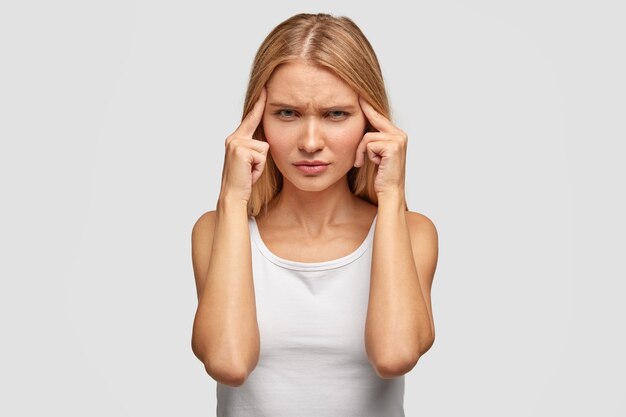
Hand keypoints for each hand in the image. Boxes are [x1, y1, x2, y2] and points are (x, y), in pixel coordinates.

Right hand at [219, 87, 268, 203]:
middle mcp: (233, 139)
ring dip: (260, 164)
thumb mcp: (250, 161)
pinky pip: (262, 156)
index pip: (251, 119)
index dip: (259, 104)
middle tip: (248, 171)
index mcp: (235, 139)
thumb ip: (255, 148)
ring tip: (249, 172)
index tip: (265, 88)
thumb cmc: (243, 182)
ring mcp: (235, 144)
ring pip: (264, 149)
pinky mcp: (241, 150)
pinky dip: (259, 168)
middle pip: (263, 141)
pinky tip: (248, 173)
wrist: (233, 195)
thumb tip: (265, 144)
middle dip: (260, 159)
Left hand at [354, 96, 407, 196]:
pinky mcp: (392, 146)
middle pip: (373, 122)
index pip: (379, 117)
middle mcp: (400, 135)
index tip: (359, 95)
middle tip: (355, 109)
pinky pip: (369, 144)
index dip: (368, 107)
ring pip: (367, 136)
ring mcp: (398, 140)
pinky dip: (365, 155)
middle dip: (361, 126)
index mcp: (397, 135)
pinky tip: (373, 164)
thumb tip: (360, 127)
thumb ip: (372, 140)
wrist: (390, 191)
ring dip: (360, 151)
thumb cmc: (381, 176)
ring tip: (361, 162)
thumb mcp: (375, 154)